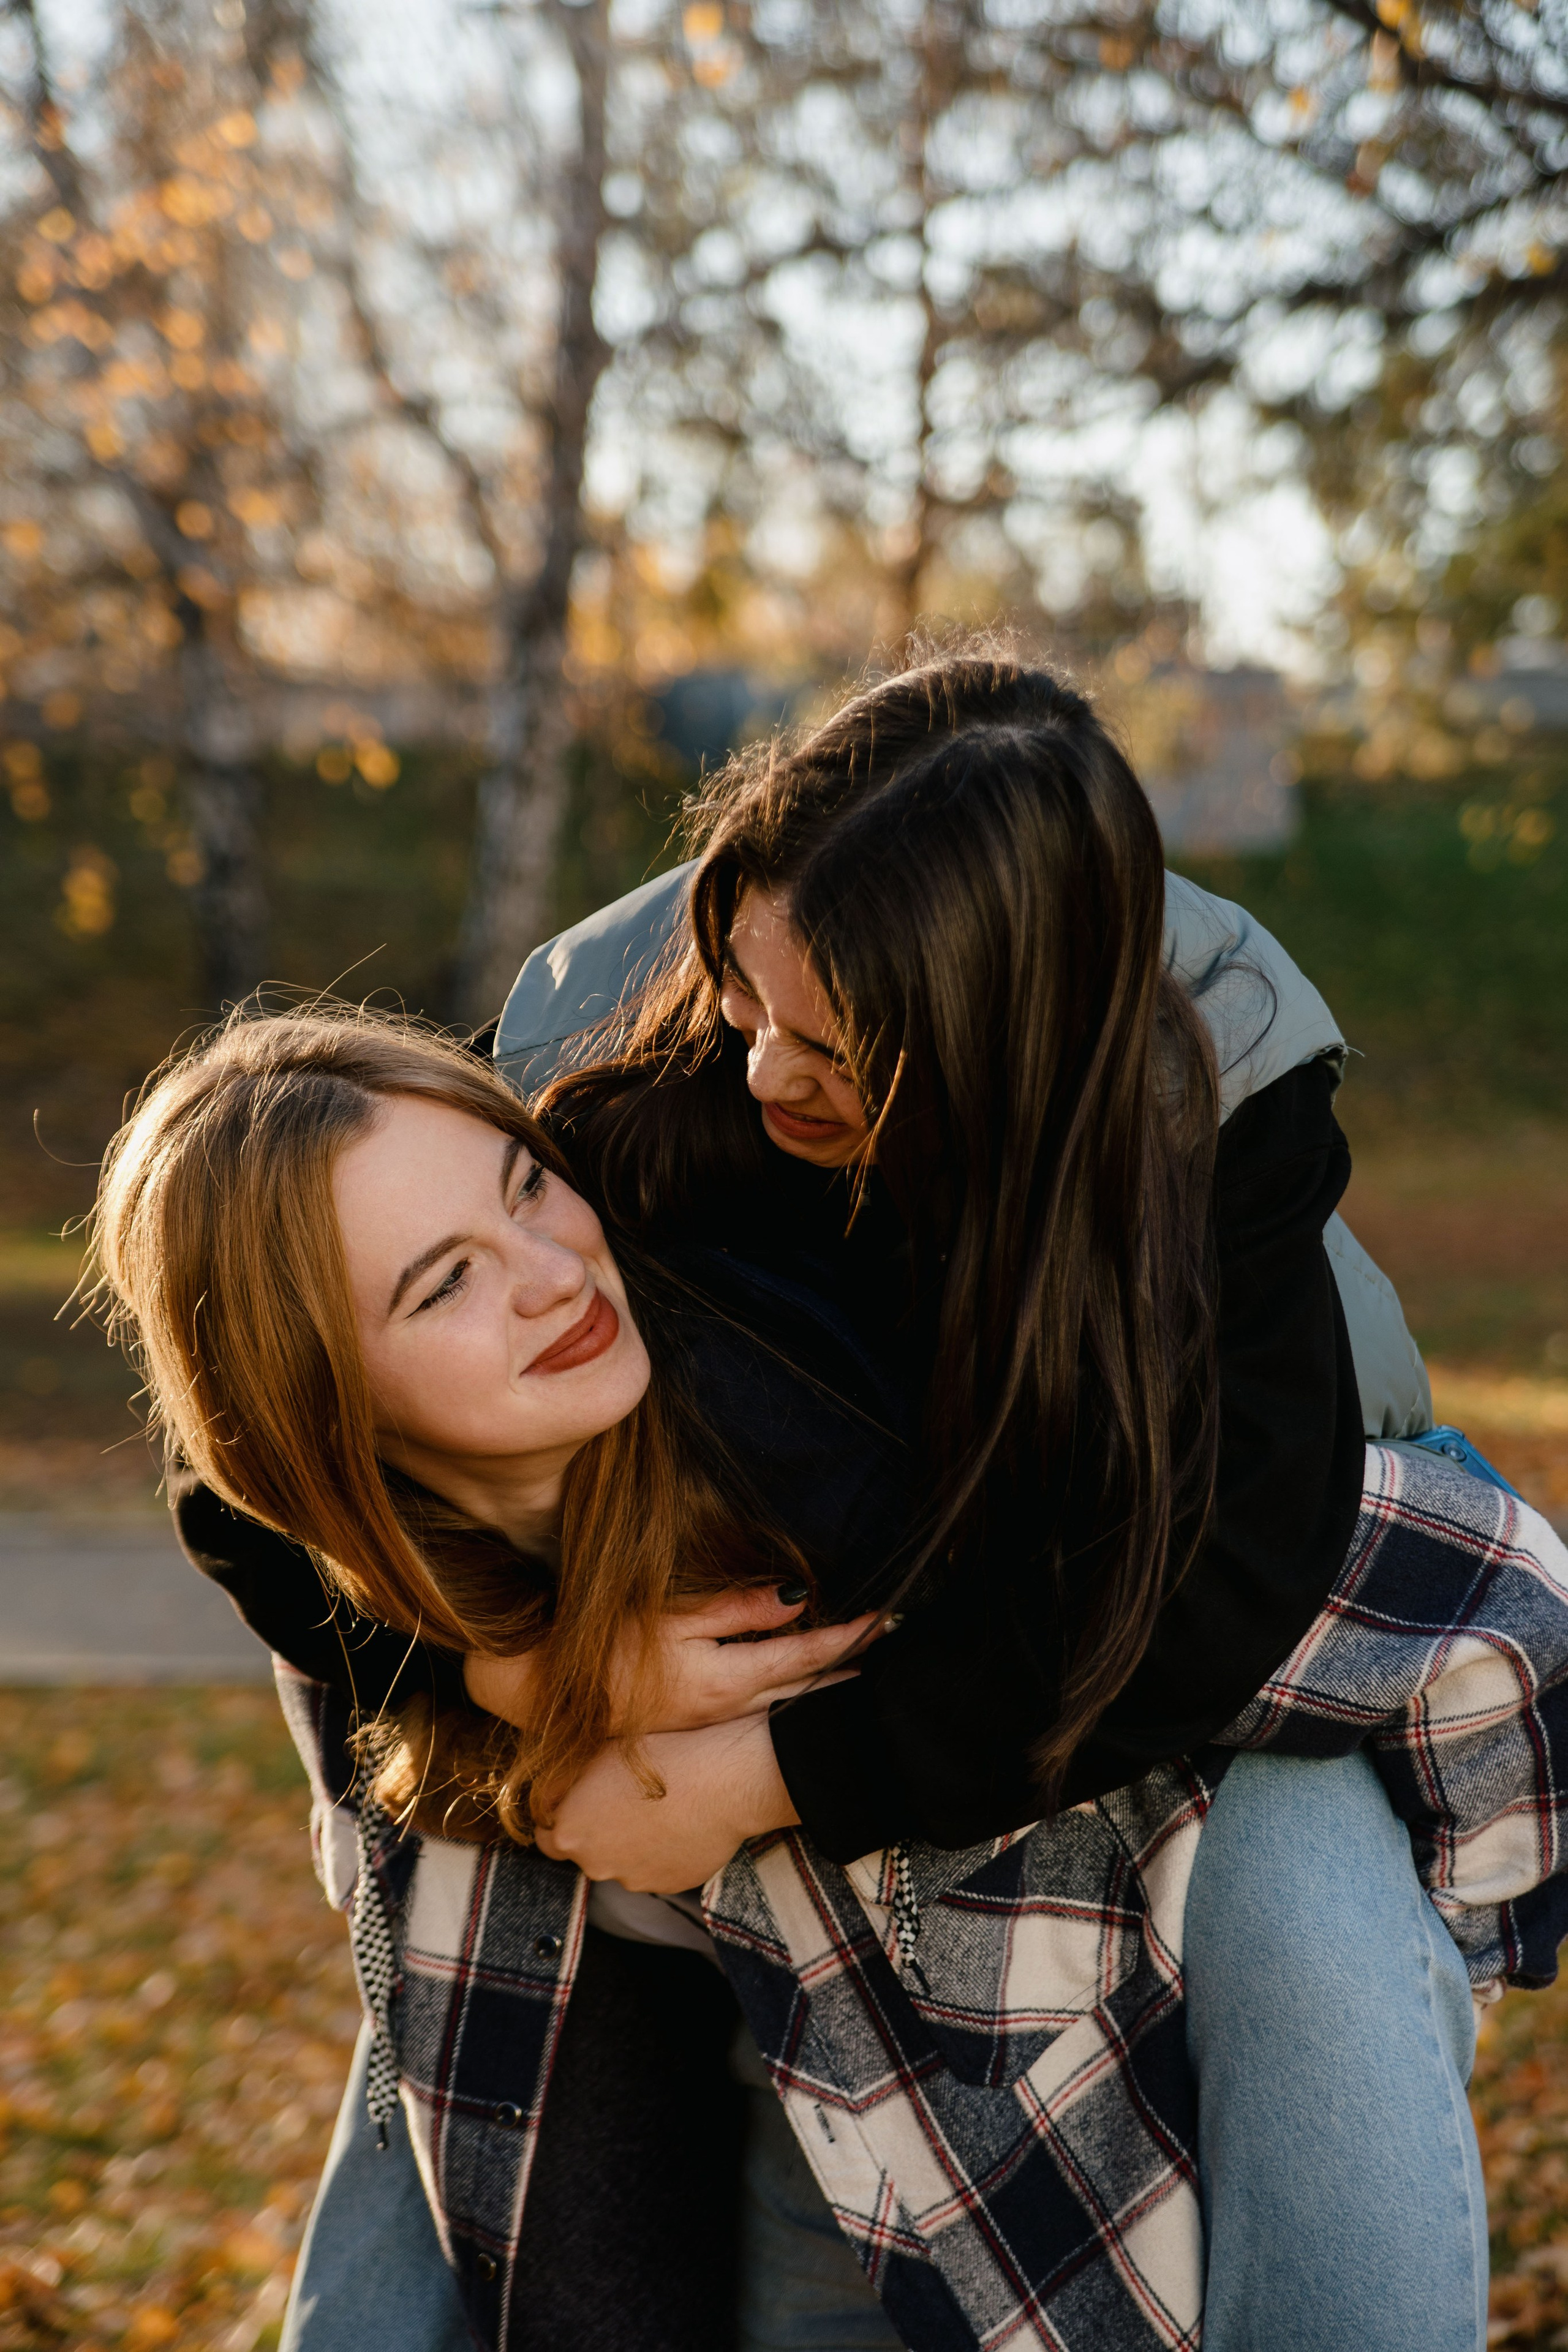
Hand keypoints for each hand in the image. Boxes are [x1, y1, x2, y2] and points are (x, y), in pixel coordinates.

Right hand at [465, 1586, 882, 1734]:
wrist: (554, 1693)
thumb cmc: (606, 1648)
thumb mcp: (672, 1617)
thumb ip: (737, 1608)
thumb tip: (796, 1597)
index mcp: (725, 1681)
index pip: (802, 1657)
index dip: (847, 1638)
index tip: (885, 1620)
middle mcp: (727, 1709)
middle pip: (803, 1688)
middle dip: (848, 1666)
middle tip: (891, 1647)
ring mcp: (712, 1721)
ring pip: (783, 1704)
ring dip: (823, 1684)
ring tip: (860, 1669)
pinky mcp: (697, 1723)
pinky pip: (757, 1710)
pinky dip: (789, 1696)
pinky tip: (798, 1685)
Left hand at [535, 1714, 798, 1891]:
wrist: (723, 1779)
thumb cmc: (662, 1753)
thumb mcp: (599, 1751)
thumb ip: (565, 1781)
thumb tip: (551, 1791)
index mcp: (569, 1832)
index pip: (546, 1836)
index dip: (563, 1815)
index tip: (582, 1798)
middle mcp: (596, 1865)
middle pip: (586, 1850)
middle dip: (599, 1829)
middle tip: (625, 1797)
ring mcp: (634, 1880)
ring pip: (622, 1861)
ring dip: (632, 1841)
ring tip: (660, 1806)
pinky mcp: (669, 1885)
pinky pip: (656, 1867)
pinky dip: (662, 1851)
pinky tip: (680, 1822)